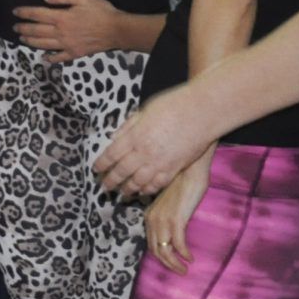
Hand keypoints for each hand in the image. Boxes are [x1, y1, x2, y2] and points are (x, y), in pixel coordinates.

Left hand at [13, 0, 128, 61]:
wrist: (116, 30)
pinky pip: (59, 57)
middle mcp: (60, 32)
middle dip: (24, 29)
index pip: (37, 14)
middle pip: (37, 31)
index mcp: (61, 17)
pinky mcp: (74, 53)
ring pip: (43, 45)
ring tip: (22, 40)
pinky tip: (44, 57)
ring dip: (31, 42)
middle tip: (15, 28)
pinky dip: (50, 58)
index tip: (15, 12)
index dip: (24, 13)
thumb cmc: (100, 11)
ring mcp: (66, 45)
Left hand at [95, 87, 215, 199]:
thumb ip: (128, 126)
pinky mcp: (174, 169)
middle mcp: (144, 152)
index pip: (111, 155)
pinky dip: (147, 190)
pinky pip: (157, 185)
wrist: (202, 111)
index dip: (101, 164)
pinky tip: (143, 191)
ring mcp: (160, 163)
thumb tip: (114, 138)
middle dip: (111, 181)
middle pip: (121, 172)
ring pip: (138, 182)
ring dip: (127, 189)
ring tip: (122, 193)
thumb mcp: (144, 111)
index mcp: (135, 136)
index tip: (96, 168)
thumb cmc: (174, 105)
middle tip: (104, 186)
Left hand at [144, 150, 210, 272]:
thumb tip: (175, 224)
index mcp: (150, 215)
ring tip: (185, 270)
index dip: (161, 256)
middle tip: (180, 271)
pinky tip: (191, 258)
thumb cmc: (184, 181)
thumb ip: (169, 212)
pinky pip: (178, 245)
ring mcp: (163, 221)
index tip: (172, 262)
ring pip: (165, 252)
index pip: (151, 242)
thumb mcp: (171, 200)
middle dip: (167, 264)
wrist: (190, 169)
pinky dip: (184, 254)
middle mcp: (153, 219)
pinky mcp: (176, 221)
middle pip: (156, 250)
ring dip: (175, 264)